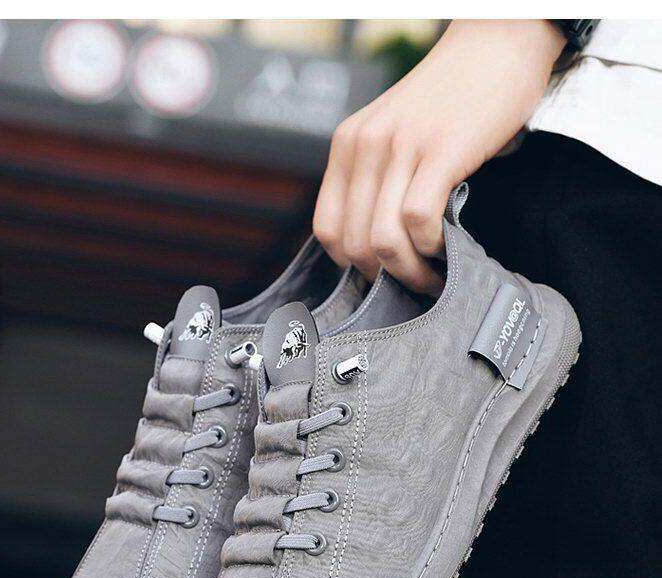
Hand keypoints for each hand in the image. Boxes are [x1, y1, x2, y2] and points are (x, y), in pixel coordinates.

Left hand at [313, 20, 565, 293]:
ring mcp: (400, 147)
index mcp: (347, 145)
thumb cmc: (453, 99)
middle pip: (353, 243)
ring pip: (382, 239)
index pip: (327, 228)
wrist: (498, 43)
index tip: (382, 276)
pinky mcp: (440, 150)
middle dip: (384, 279)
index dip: (350, 265)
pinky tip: (449, 250)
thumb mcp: (395, 134)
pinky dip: (433, 248)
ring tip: (434, 278)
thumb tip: (377, 245)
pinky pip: (419, 220)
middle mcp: (365, 145)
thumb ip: (378, 178)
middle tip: (414, 287)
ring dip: (410, 272)